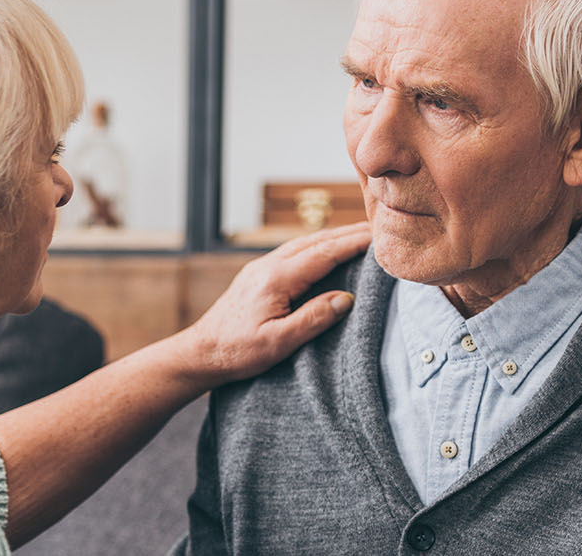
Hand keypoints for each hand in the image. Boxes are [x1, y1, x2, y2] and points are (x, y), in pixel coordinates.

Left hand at [181, 222, 370, 384]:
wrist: (200, 351)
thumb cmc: (237, 351)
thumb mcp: (279, 343)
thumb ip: (313, 319)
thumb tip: (346, 299)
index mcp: (276, 278)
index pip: (324, 253)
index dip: (354, 243)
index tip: (380, 236)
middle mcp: (268, 265)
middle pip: (317, 240)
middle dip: (349, 233)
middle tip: (380, 229)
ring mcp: (261, 267)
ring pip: (304, 243)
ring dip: (334, 237)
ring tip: (361, 236)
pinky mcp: (258, 274)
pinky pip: (294, 251)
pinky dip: (318, 246)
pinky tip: (327, 251)